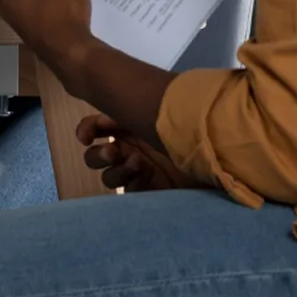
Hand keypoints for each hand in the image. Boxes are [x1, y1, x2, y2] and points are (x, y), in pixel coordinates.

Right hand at [77, 112, 195, 193]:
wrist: (212, 155)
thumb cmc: (180, 128)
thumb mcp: (149, 112)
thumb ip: (121, 108)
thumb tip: (92, 105)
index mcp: (127, 127)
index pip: (97, 128)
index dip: (87, 130)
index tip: (85, 137)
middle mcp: (129, 149)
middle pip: (95, 157)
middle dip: (100, 155)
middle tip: (114, 152)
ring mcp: (138, 172)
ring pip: (108, 177)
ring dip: (118, 171)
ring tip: (138, 164)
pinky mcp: (149, 191)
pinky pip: (128, 191)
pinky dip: (132, 184)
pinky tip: (147, 176)